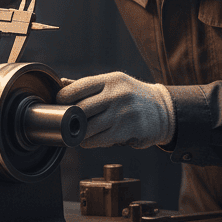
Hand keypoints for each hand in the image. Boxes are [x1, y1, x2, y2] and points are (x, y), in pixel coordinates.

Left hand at [57, 72, 175, 148]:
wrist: (163, 110)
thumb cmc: (131, 95)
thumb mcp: (113, 83)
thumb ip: (87, 85)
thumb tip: (61, 84)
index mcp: (111, 80)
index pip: (79, 87)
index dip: (63, 97)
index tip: (59, 103)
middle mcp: (117, 95)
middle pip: (81, 109)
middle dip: (69, 117)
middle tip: (64, 121)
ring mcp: (122, 114)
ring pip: (88, 128)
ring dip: (78, 133)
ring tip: (76, 132)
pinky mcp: (127, 131)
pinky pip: (99, 140)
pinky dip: (90, 142)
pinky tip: (89, 139)